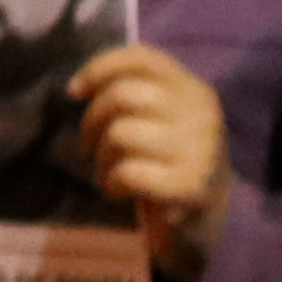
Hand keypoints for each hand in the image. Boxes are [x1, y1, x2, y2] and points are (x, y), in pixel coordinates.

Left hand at [70, 42, 230, 278]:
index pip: (142, 58)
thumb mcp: (161, 121)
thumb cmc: (171, 165)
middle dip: (92, 121)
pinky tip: (120, 190)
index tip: (74, 91)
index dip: (100, 68)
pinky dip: (112, 181)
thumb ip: (135, 94)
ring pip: (121, 133)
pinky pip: (129, 171)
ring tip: (108, 171)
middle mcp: (203, 113)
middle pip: (122, 95)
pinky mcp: (191, 186)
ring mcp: (201, 150)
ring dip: (102, 156)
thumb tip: (78, 86)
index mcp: (195, 90)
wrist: (207, 224)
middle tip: (89, 145)